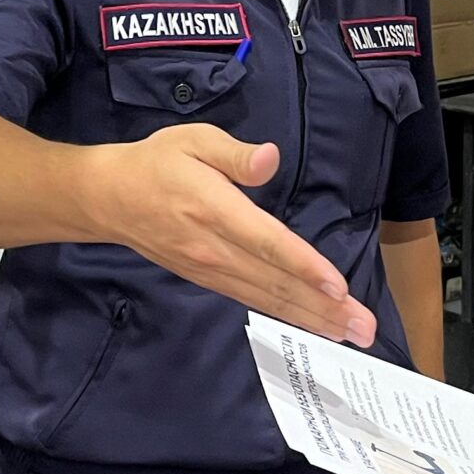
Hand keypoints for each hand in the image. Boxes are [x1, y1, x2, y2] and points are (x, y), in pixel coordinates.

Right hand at [90, 125, 376, 344]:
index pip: (267, 242)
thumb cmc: (156, 163)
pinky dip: (287, 315)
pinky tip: (313, 323)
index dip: (304, 266)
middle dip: (324, 307)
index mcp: (214, 209)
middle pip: (277, 281)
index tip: (338, 287)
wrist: (108, 199)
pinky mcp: (209, 279)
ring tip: (352, 333)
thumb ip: (234, 154)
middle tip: (365, 328)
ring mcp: (211, 270)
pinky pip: (254, 299)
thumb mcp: (192, 140)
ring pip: (269, 297)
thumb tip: (269, 158)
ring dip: (313, 318)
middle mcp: (215, 248)